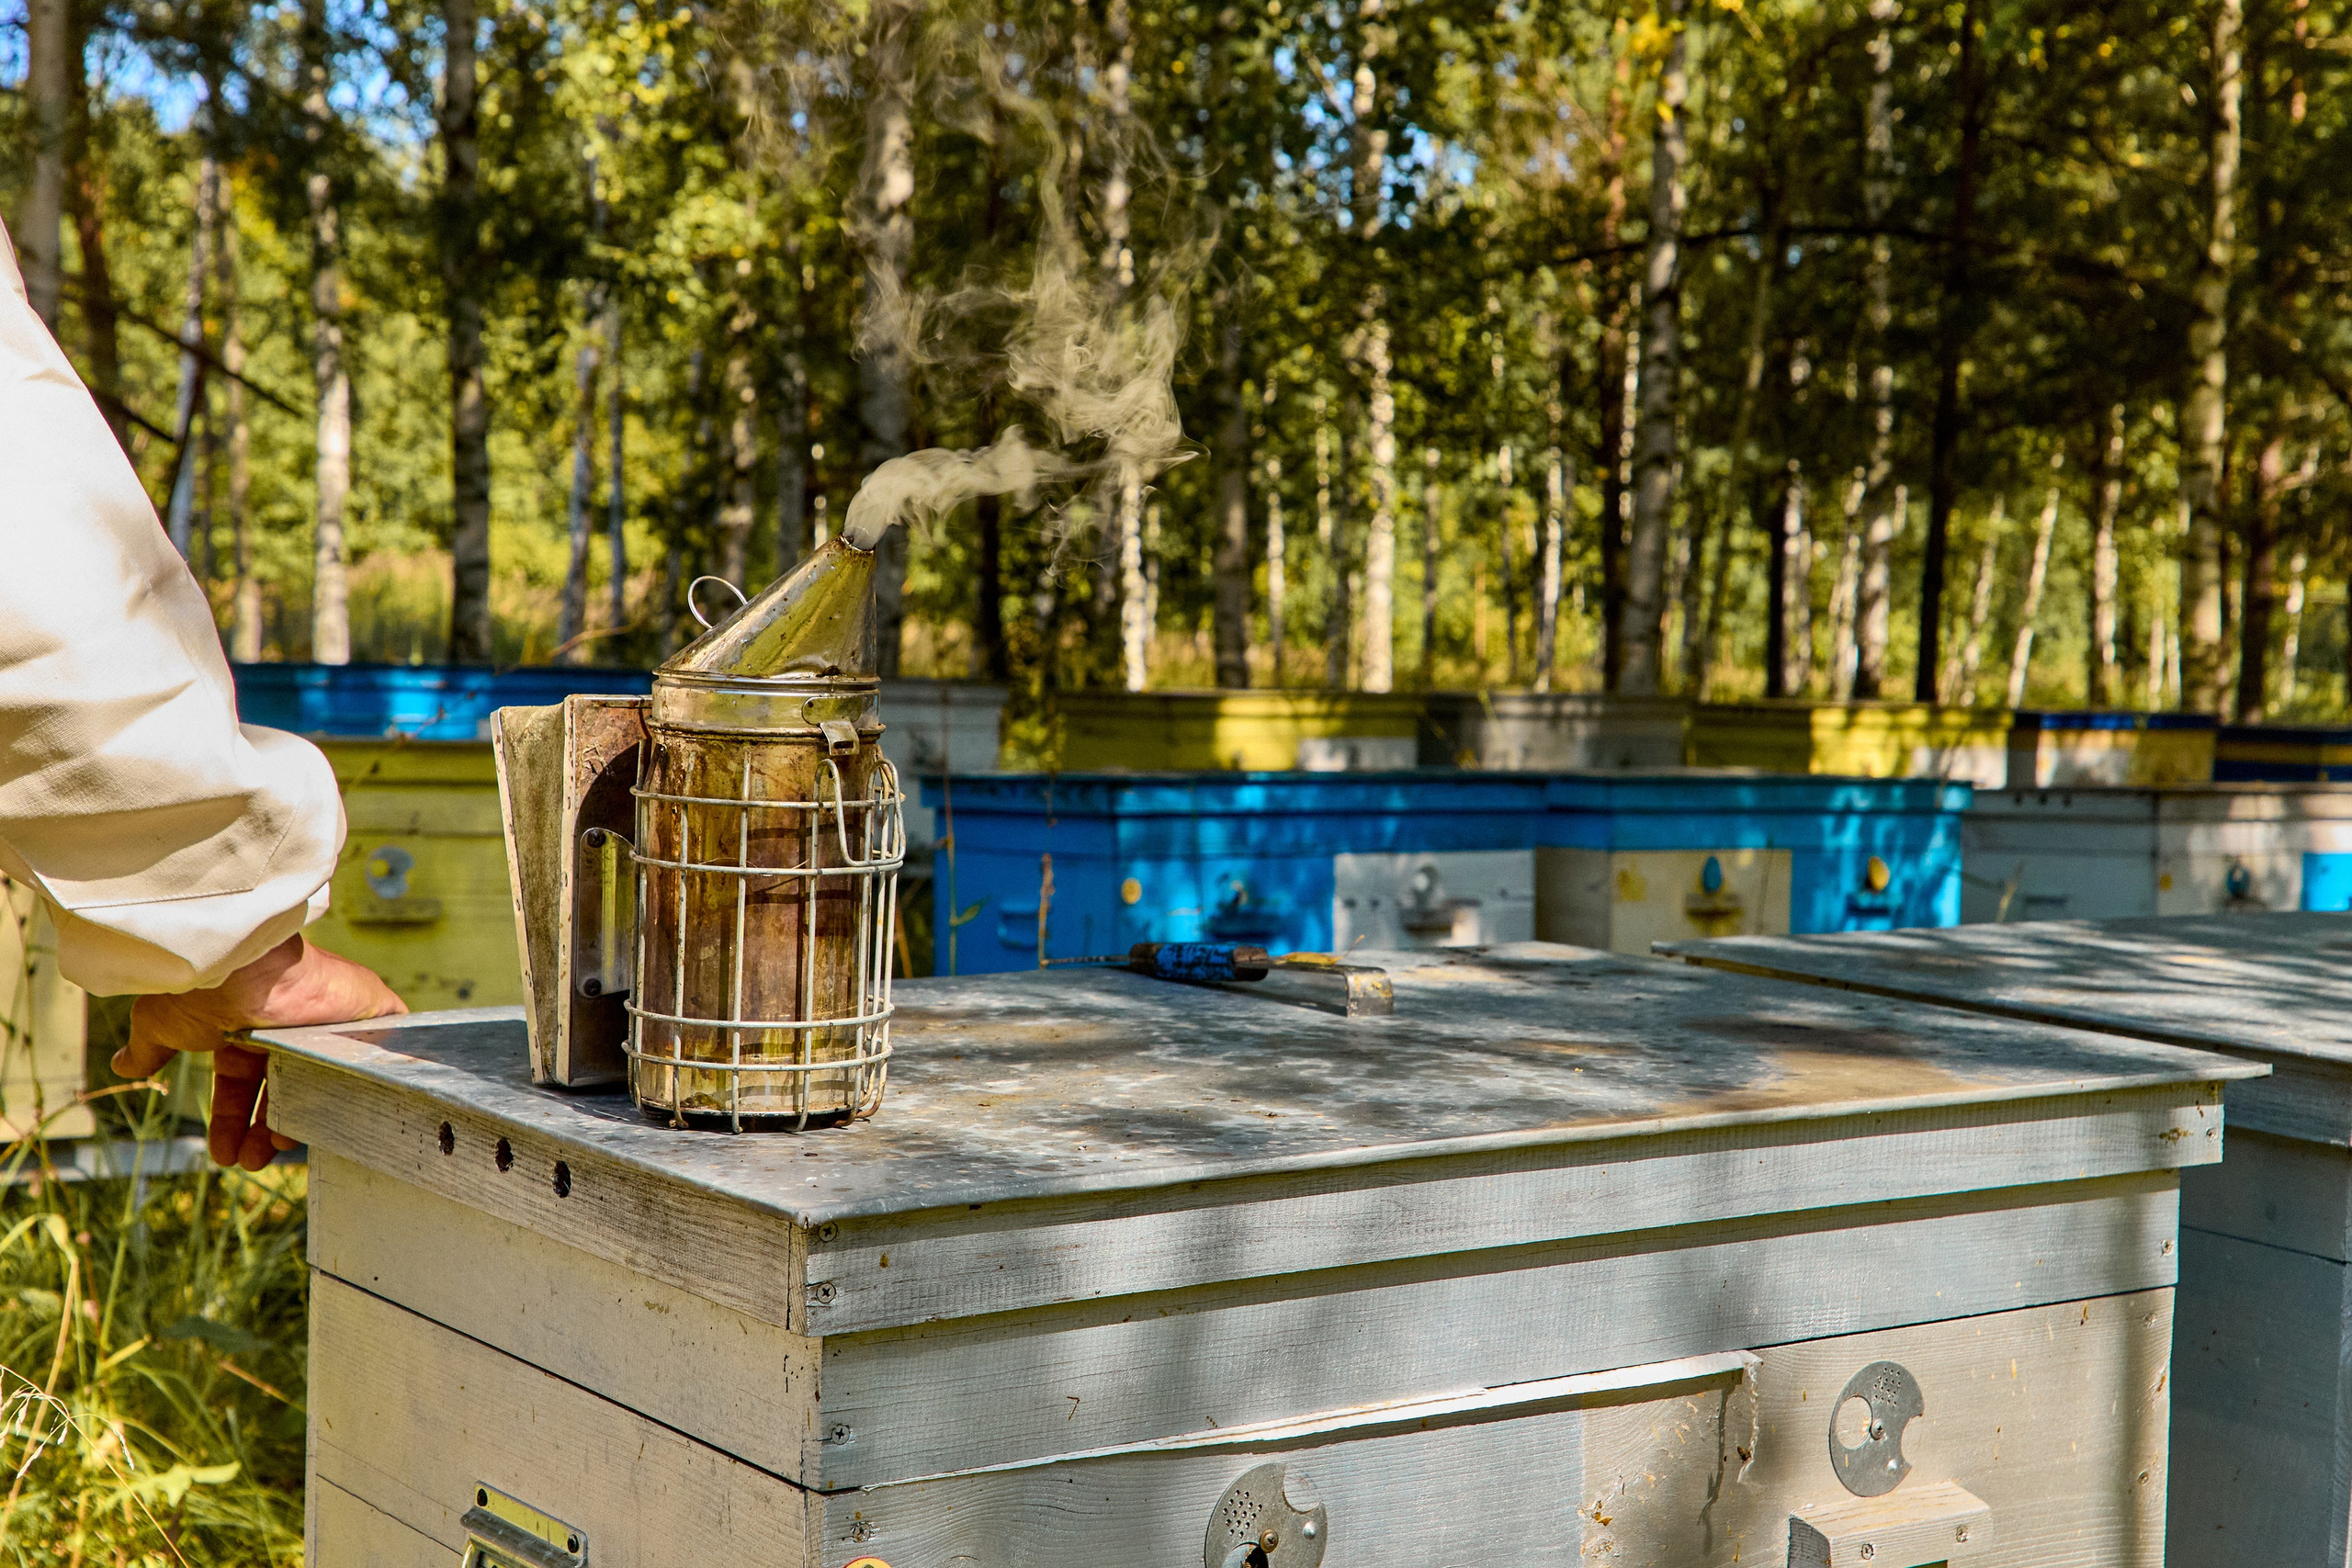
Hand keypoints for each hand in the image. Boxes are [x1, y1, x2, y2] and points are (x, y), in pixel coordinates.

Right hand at [115, 935, 406, 1169]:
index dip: (233, 1120)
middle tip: (252, 1161)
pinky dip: (377, 1077)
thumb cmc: (202, 990)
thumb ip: (150, 1047)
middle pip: (284, 1089)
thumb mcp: (163, 1023)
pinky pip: (384, 1050)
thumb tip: (122, 1064)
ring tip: (276, 1148)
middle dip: (265, 1130)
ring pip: (326, 1081)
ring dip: (305, 1118)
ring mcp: (327, 1019)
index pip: (243, 1083)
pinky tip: (360, 1110)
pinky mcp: (368, 1010)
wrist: (240, 964)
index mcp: (245, 1026)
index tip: (225, 1155)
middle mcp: (287, 1024)